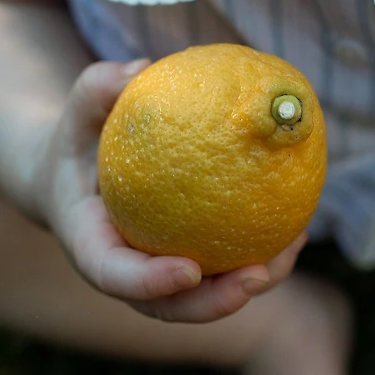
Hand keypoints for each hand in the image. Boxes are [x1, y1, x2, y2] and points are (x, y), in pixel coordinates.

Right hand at [32, 60, 304, 322]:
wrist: (77, 178)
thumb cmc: (78, 140)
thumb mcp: (78, 111)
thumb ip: (97, 89)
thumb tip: (141, 68)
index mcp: (90, 244)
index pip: (113, 275)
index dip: (150, 283)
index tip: (189, 270)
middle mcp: (126, 271)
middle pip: (170, 306)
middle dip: (216, 302)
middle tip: (256, 275)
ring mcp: (157, 274)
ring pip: (206, 295)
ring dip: (253, 283)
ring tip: (293, 247)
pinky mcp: (187, 262)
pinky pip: (225, 266)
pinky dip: (261, 254)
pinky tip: (298, 228)